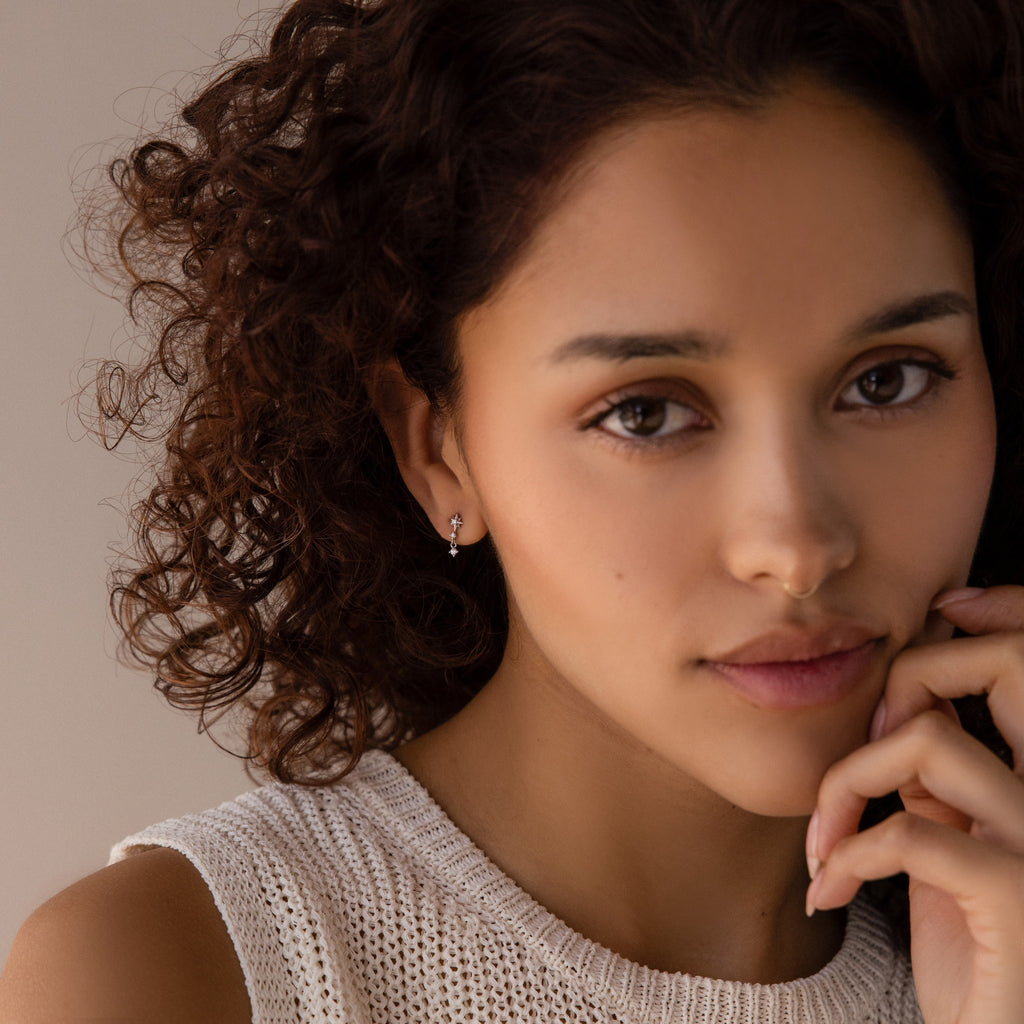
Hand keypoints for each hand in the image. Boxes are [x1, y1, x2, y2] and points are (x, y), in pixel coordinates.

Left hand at [805, 586, 1023, 1023]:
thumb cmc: (970, 951)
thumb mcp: (952, 847)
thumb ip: (942, 780)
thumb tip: (906, 707)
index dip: (1005, 612)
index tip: (943, 610)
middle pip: (1008, 666)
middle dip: (912, 675)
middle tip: (866, 737)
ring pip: (930, 741)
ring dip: (846, 784)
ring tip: (823, 840)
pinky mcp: (1018, 901)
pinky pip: (908, 830)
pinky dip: (846, 852)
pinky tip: (828, 887)